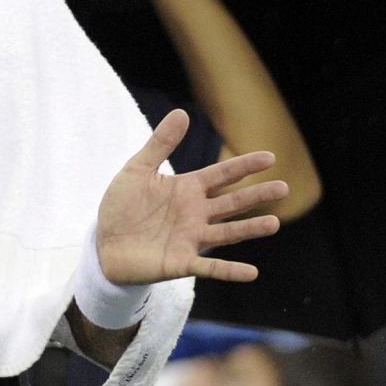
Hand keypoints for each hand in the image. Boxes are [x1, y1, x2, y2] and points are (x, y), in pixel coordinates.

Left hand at [96, 109, 283, 286]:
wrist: (102, 244)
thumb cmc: (121, 206)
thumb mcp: (137, 170)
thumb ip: (160, 144)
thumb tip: (182, 112)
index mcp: (187, 189)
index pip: (222, 175)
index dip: (245, 166)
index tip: (270, 157)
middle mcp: (195, 214)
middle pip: (232, 203)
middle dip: (257, 195)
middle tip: (283, 188)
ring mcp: (191, 239)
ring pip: (227, 233)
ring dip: (249, 229)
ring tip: (274, 224)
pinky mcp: (181, 263)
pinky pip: (210, 267)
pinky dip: (230, 270)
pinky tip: (252, 272)